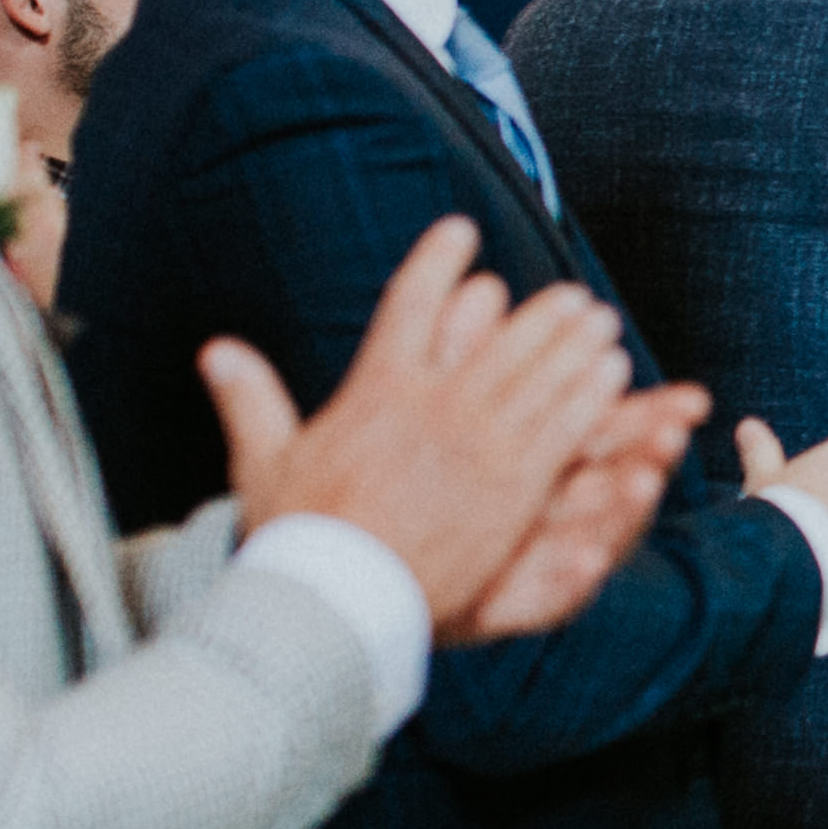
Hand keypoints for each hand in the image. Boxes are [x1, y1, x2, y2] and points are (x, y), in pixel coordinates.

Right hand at [201, 215, 688, 642]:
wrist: (336, 597)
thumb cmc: (297, 537)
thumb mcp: (263, 461)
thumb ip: (250, 399)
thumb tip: (215, 350)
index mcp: (375, 391)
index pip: (410, 305)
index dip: (438, 262)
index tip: (460, 230)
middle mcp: (433, 407)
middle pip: (498, 339)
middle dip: (539, 313)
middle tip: (571, 294)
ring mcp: (476, 445)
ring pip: (538, 377)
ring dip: (573, 345)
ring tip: (599, 323)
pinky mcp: (510, 488)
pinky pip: (560, 428)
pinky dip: (587, 395)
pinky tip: (612, 375)